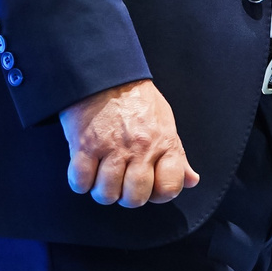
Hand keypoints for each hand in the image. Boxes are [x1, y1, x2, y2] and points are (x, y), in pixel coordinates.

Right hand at [60, 79, 199, 207]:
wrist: (105, 72)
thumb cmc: (136, 98)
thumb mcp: (165, 122)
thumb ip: (178, 155)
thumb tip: (192, 180)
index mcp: (164, 143)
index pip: (168, 188)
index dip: (157, 194)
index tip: (148, 185)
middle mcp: (140, 148)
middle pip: (134, 198)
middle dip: (125, 196)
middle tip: (121, 182)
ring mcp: (112, 147)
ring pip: (107, 194)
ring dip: (101, 190)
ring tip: (101, 176)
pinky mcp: (85, 144)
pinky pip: (80, 181)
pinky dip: (79, 181)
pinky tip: (85, 169)